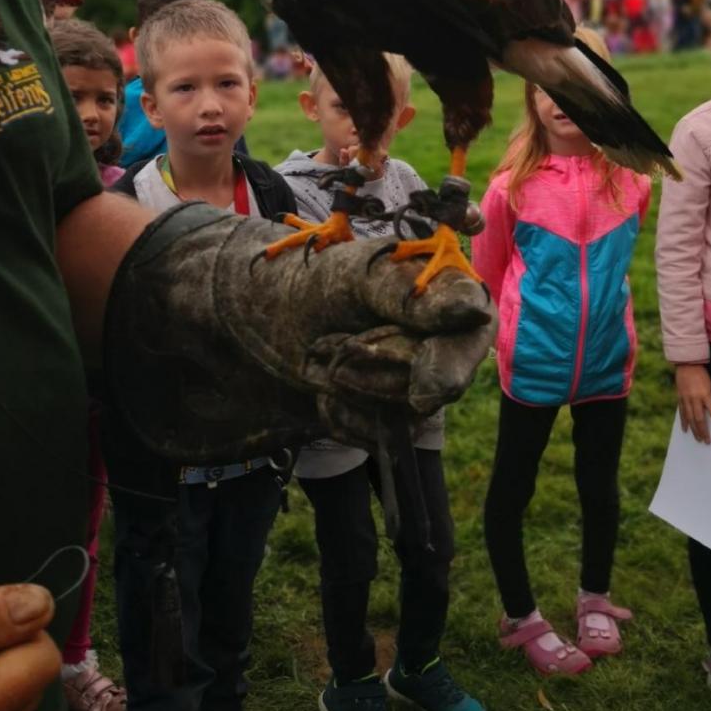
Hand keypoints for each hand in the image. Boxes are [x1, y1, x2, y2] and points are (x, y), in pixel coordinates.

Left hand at [104, 207, 496, 464]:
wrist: (238, 322)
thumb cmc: (297, 283)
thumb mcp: (352, 278)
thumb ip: (412, 295)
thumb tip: (472, 308)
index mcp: (437, 286)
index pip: (471, 328)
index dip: (448, 360)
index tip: (422, 383)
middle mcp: (434, 332)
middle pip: (440, 377)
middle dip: (381, 366)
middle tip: (334, 344)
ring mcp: (409, 376)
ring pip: (410, 410)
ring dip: (357, 389)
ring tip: (322, 354)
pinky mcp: (380, 412)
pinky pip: (379, 432)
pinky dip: (344, 416)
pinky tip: (320, 390)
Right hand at [675, 364, 710, 443]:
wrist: (687, 365)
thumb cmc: (702, 374)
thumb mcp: (710, 385)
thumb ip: (709, 398)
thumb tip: (709, 413)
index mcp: (705, 395)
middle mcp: (695, 398)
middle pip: (700, 419)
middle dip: (704, 431)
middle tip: (707, 441)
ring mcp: (686, 399)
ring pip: (690, 418)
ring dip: (694, 430)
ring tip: (698, 439)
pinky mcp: (679, 398)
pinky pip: (682, 412)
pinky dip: (684, 422)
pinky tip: (685, 430)